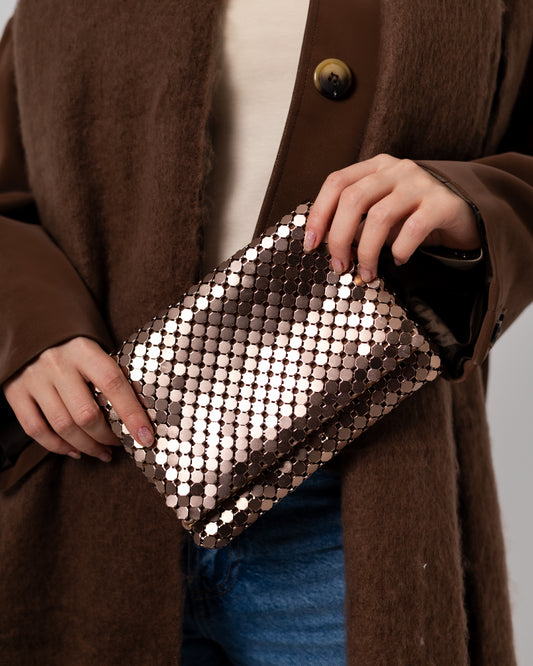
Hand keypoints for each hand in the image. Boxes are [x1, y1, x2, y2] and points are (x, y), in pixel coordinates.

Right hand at [2, 336, 154, 461]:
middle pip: (86, 414)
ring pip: (62, 427)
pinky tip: (74, 450)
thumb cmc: (73, 344)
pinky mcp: (15, 392)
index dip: (132, 414)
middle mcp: (57, 364)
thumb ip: (112, 373)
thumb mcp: (95, 347)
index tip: (146, 436)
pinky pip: (36, 430)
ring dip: (87, 446)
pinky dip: (57, 446)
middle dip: (107, 437)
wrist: (30, 324)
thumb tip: (143, 409)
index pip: (113, 384)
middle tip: (121, 443)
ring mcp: (34, 379)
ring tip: (102, 452)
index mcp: (84, 350)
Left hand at [304, 153, 480, 279]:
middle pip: (353, 199)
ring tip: (368, 272)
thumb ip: (357, 223)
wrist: (466, 213)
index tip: (310, 244)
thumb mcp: (382, 213)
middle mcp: (396, 170)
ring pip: (380, 216)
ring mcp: (421, 184)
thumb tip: (330, 250)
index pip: (336, 183)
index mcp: (375, 168)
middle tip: (339, 265)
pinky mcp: (443, 203)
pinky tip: (399, 259)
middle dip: (338, 238)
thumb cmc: (416, 216)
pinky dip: (400, 249)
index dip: (319, 214)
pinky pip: (413, 229)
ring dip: (367, 251)